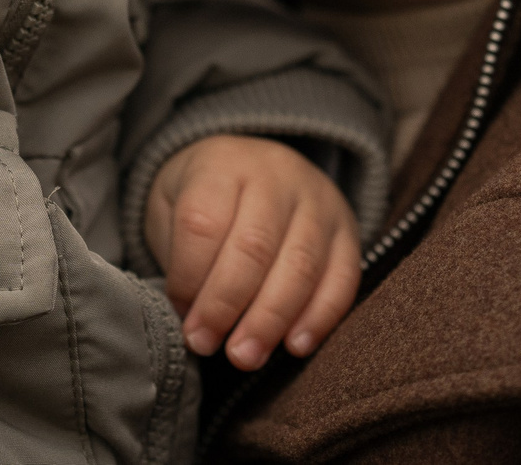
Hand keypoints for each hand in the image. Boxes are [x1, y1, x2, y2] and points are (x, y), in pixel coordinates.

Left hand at [145, 134, 362, 370]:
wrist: (255, 166)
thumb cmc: (206, 200)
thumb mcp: (172, 206)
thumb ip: (179, 254)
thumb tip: (189, 318)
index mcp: (222, 164)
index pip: (203, 222)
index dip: (187, 277)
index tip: (179, 316)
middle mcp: (275, 175)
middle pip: (253, 246)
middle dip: (226, 305)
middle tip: (206, 345)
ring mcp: (318, 201)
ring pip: (300, 265)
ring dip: (270, 320)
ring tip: (245, 356)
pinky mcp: (347, 230)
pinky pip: (342, 277)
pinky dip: (320, 318)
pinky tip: (295, 346)